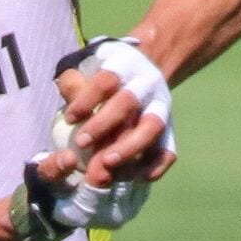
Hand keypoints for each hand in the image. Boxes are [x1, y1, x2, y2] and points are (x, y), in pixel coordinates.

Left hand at [49, 38, 177, 187]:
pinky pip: (169, 149)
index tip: (69, 119)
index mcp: (125, 63)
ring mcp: (162, 106)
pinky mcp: (170, 129)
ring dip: (129, 147)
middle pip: (129, 101)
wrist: (141, 74)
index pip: (106, 79)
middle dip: (103, 124)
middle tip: (81, 143)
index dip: (87, 99)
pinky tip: (137, 176)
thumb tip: (74, 114)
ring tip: (107, 164)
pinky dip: (156, 165)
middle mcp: (147, 82)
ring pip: (153, 126)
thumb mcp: (84, 69)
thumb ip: (73, 85)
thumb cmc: (101, 76)